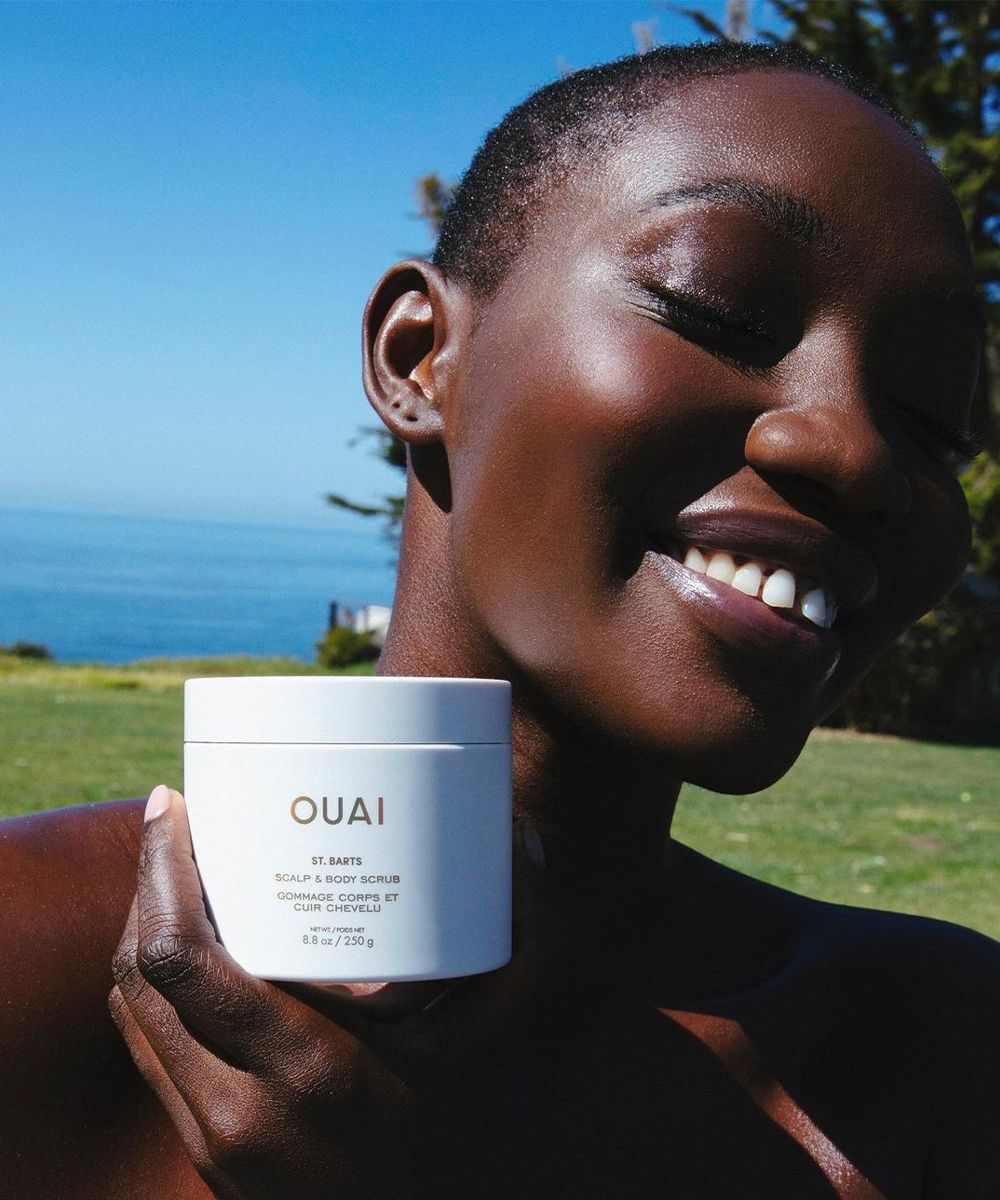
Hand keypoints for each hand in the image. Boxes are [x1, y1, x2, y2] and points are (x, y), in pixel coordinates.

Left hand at [109, 786, 560, 1199]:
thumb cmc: (462, 1146)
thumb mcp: (491, 1046)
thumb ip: (530, 944)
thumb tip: (530, 842)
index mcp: (306, 1067)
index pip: (183, 957)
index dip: (162, 871)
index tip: (176, 805)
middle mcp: (239, 1106)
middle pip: (140, 977)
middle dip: (144, 886)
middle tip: (177, 826)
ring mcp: (212, 1137)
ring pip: (133, 1014)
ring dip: (140, 934)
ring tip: (176, 875)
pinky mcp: (204, 1151)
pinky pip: (147, 1054)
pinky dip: (152, 991)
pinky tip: (189, 951)